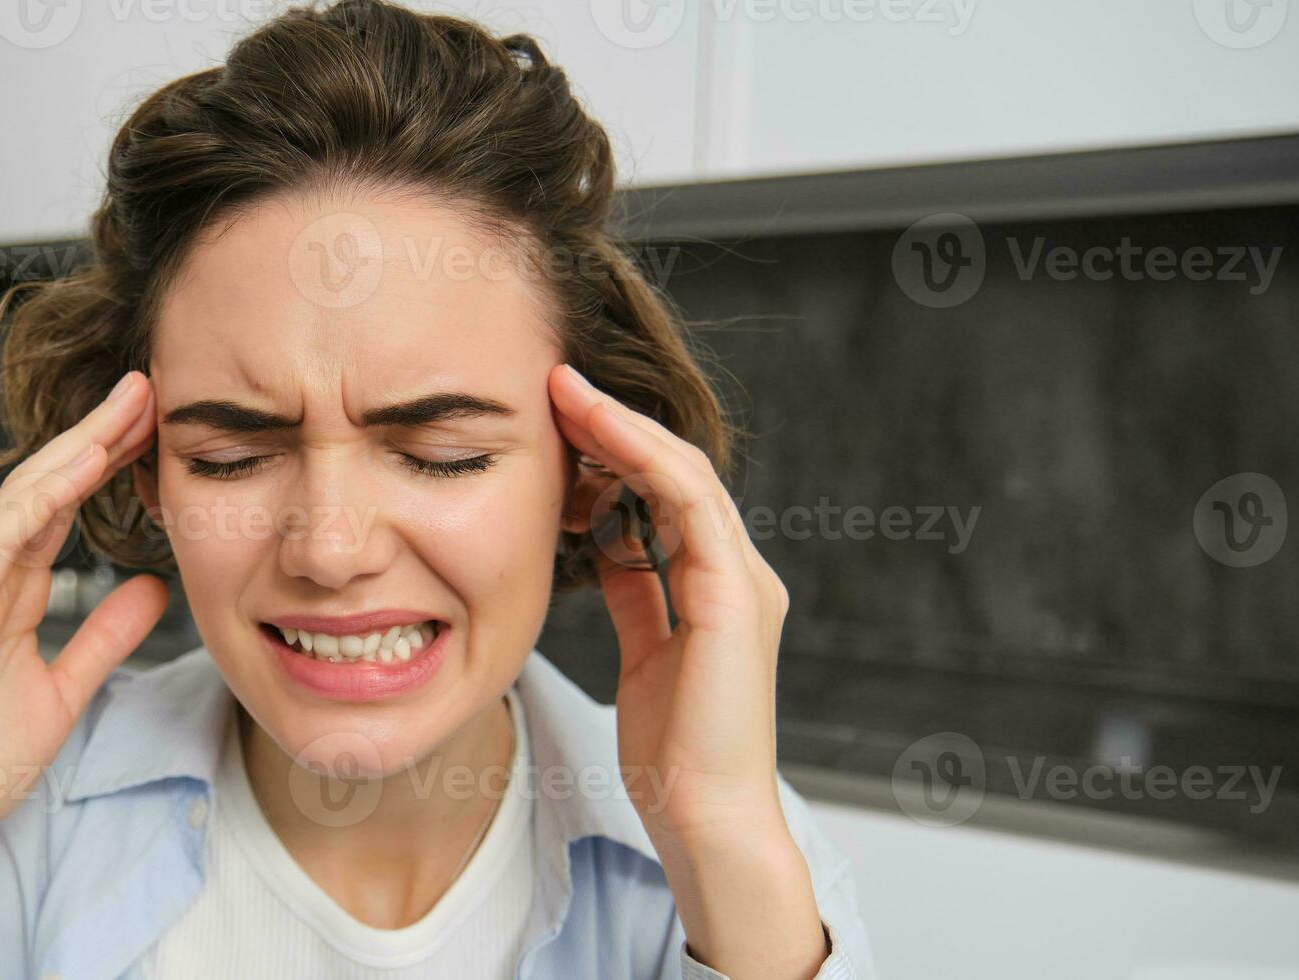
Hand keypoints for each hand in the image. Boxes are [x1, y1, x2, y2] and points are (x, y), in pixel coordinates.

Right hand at [0, 370, 167, 972]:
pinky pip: (1, 538)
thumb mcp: (63, 691)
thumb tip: (152, 590)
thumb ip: (102, 638)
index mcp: (9, 593)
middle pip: (48, 486)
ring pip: (26, 497)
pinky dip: (42, 497)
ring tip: (127, 404)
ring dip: (77, 446)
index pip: (65, 508)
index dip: (108, 462)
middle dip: (98, 433)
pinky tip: (81, 463)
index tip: (157, 424)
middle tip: (150, 385)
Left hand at [549, 364, 823, 978]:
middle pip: (674, 472)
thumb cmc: (674, 753)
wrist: (706, 817)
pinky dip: (643, 461)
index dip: (612, 451)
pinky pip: (689, 504)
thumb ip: (634, 595)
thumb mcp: (641, 655)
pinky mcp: (737, 596)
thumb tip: (601, 544)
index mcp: (716, 588)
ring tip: (566, 391)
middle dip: (613, 425)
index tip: (555, 419)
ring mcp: (743, 581)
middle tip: (554, 383)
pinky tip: (597, 435)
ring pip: (683, 474)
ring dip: (623, 428)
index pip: (662, 496)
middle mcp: (737, 574)